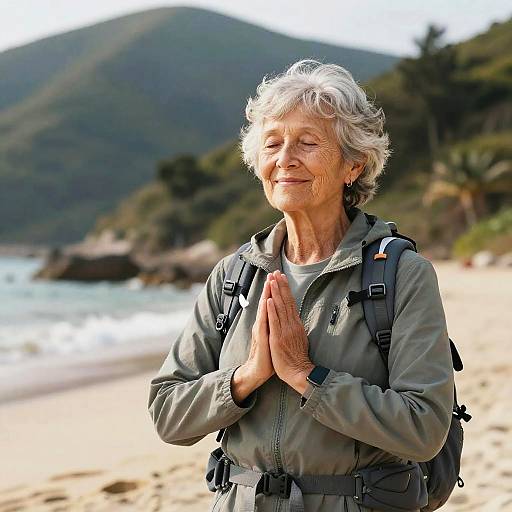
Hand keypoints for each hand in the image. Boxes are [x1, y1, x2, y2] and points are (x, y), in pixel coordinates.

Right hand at [242, 275, 274, 386]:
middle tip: (272, 274)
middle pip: (267, 302)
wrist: (258, 370)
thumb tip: (283, 318)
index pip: (272, 304)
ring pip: (265, 308)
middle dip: (270, 288)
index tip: (278, 278)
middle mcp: (263, 324)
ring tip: (269, 282)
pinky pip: (265, 321)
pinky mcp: (263, 336)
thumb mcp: (274, 338)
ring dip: (268, 294)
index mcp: (268, 323)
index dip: (275, 291)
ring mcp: (262, 329)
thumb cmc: (269, 356)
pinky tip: (268, 301)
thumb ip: (276, 327)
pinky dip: (267, 310)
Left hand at [266, 271, 314, 392]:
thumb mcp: (299, 338)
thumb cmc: (297, 358)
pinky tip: (269, 300)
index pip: (290, 302)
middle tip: (276, 272)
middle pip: (286, 301)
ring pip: (280, 308)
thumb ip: (295, 327)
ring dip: (276, 293)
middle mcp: (291, 324)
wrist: (298, 372)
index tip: (282, 278)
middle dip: (280, 286)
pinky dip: (272, 310)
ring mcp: (285, 330)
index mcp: (296, 324)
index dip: (285, 289)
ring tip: (272, 280)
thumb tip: (294, 317)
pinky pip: (275, 322)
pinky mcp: (278, 338)